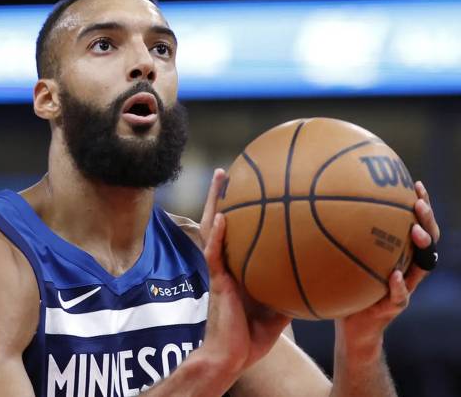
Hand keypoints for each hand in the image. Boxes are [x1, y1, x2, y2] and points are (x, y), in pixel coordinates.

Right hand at [199, 169, 290, 377]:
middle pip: (219, 222)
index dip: (237, 211)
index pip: (236, 233)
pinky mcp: (217, 282)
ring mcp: (219, 271)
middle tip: (227, 171)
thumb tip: (318, 273)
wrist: (233, 357)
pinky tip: (223, 217)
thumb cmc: (253, 335)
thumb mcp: (279, 308)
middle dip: (221, 196)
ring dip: (214, 203)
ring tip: (221, 178)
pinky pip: (215, 254)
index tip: (246, 187)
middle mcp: (226, 264)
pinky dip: (218, 235)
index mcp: (238, 268)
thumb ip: (290, 288)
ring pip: (211, 229)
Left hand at [335, 181, 440, 360]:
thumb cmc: (343, 287)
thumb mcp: (338, 258)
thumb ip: (333, 238)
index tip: (414, 184)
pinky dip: (399, 285)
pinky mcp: (394, 307)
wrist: (351, 327)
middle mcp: (405, 266)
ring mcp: (404, 287)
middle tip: (418, 203)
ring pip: (423, 265)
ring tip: (415, 230)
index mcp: (395, 253)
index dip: (420, 204)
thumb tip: (308, 205)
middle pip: (427, 239)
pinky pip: (401, 295)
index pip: (414, 223)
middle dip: (426, 219)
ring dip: (421, 246)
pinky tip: (396, 274)